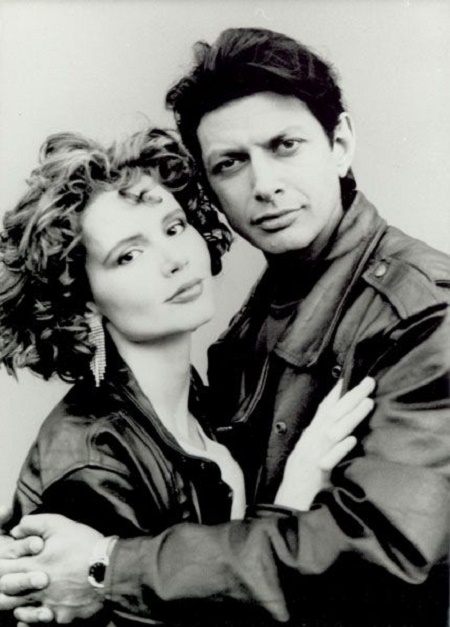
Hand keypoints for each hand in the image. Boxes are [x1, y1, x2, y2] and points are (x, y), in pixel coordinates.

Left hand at [0, 514, 103, 623]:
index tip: (7, 563)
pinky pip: (43, 624)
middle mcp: (36, 590)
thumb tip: (16, 530)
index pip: (4, 570)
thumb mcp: (59, 524)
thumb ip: (33, 524)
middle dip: (6, 589)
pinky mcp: (62, 617)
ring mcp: (48, 606)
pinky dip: (39, 619)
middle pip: (7, 596)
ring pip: (22, 614)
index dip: (3, 565)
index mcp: (33, 566)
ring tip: (22, 602)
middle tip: (9, 585)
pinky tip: (42, 614)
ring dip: (19, 607)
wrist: (111, 567)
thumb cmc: (84, 544)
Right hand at [275, 377, 374, 509]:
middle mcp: (310, 443)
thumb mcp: (310, 456)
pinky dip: (339, 449)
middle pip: (332, 415)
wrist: (287, 507)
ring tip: (368, 403)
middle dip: (351, 397)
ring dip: (351, 417)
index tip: (350, 377)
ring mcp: (312, 458)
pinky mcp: (316, 475)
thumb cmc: (301, 483)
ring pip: (333, 432)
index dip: (337, 393)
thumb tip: (340, 428)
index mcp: (309, 437)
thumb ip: (322, 441)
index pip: (324, 410)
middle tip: (369, 382)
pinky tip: (351, 440)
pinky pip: (329, 460)